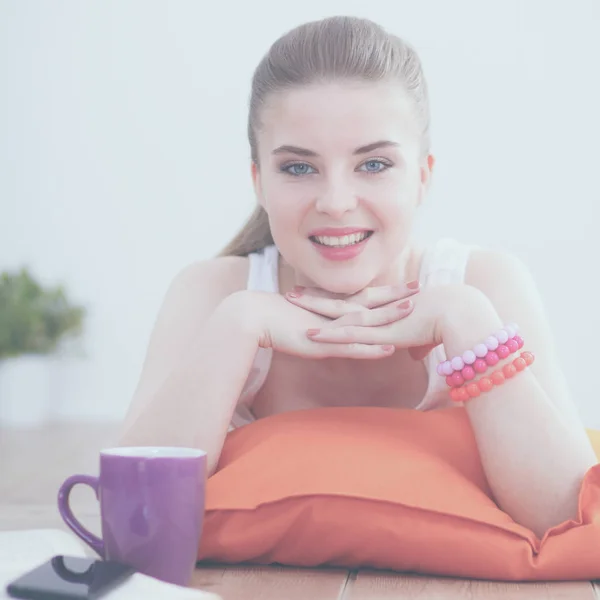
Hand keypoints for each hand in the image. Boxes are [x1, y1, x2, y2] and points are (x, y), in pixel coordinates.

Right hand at [236, 290, 398, 359]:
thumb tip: (328, 323)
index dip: (386, 290)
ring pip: (365, 321)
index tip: (406, 284)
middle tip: (420, 286)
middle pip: (370, 302)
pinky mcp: (322, 344)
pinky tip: (389, 350)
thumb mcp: (303, 318)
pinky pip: (351, 348)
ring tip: (412, 310)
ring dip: (388, 316)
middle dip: (396, 295)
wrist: (252, 316)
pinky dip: (371, 348)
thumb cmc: (274, 317)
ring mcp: (330, 328)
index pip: (364, 296)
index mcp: (331, 307)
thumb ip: (320, 321)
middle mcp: (334, 314)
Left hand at [285, 284, 487, 359]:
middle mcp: (379, 310)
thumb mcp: (429, 337)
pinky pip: (351, 334)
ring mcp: (378, 320)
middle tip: (294, 291)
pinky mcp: (382, 333)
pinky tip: (311, 334)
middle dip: (316, 297)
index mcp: (388, 308)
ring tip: (290, 300)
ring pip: (339, 312)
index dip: (337, 299)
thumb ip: (418, 345)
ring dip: (314, 308)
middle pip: (341, 301)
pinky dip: (330, 334)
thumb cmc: (453, 324)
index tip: (320, 294)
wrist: (463, 314)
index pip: (357, 302)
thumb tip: (414, 355)